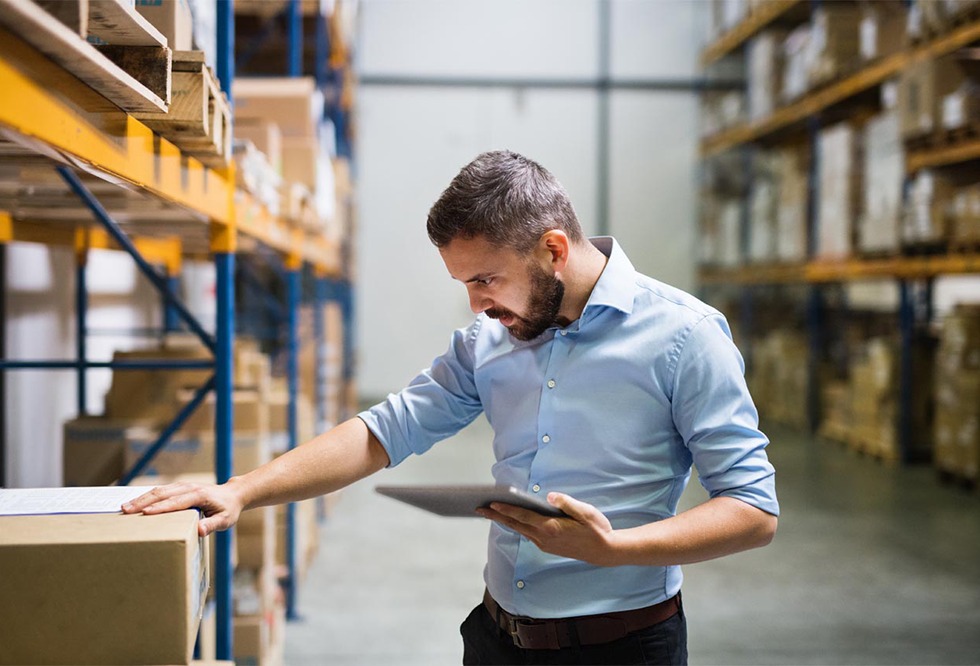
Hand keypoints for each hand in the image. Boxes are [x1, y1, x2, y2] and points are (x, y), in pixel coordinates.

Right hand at [121, 480, 244, 536]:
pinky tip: (136, 503)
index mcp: (199, 495)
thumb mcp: (225, 520)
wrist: (232, 495)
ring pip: (159, 490)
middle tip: (126, 511)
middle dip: (143, 502)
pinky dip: (147, 496)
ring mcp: (183, 486)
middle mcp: (189, 488)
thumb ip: (212, 525)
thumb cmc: (228, 509)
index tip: (145, 513)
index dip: (160, 508)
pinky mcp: (179, 488)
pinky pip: (161, 491)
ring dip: (142, 498)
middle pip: (163, 493)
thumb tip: (199, 530)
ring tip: (125, 507)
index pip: (176, 502)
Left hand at [477, 492, 619, 566]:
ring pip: (520, 530)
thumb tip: (548, 496)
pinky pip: (528, 534)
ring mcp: (545, 544)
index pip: (523, 517)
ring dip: (505, 521)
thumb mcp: (585, 512)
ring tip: (491, 511)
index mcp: (551, 528)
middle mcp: (544, 538)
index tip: (491, 503)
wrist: (605, 551)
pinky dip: (517, 526)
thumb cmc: (596, 529)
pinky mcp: (548, 547)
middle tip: (479, 508)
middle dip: (496, 516)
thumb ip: (566, 502)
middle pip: (515, 525)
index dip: (506, 509)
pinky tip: (512, 520)